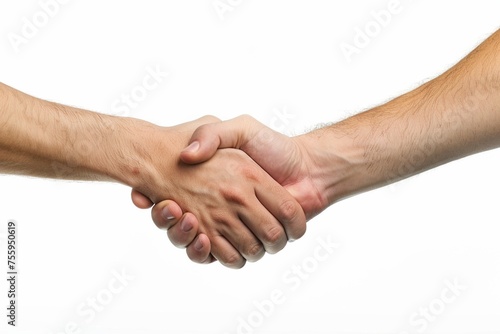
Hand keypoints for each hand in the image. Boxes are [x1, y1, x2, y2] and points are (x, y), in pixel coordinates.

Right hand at [130, 116, 306, 267]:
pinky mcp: (246, 240)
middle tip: (172, 210)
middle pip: (183, 227)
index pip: (176, 201)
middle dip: (174, 224)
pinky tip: (205, 238)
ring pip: (198, 243)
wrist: (310, 167)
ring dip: (189, 239)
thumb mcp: (241, 128)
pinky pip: (222, 257)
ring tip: (188, 219)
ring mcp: (234, 225)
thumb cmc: (275, 147)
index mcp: (212, 185)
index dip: (161, 206)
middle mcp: (223, 207)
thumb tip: (187, 155)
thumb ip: (213, 133)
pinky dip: (209, 253)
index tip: (157, 200)